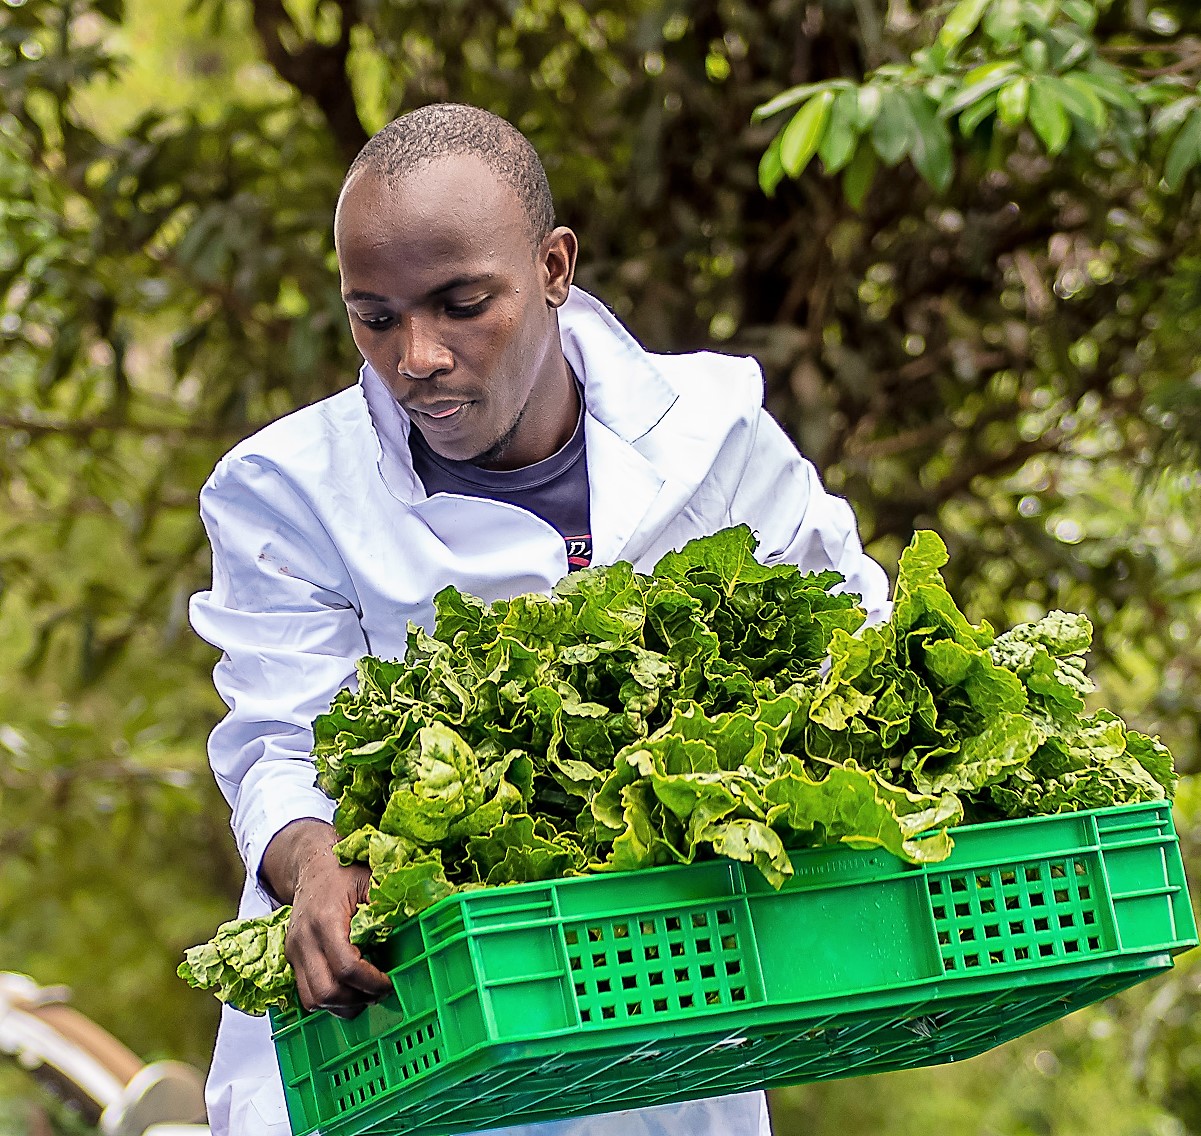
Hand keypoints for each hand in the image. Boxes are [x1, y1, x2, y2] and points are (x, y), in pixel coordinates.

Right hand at [260, 819, 392, 1016]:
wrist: (313, 864)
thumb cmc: (344, 872)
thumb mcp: (370, 880)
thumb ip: (387, 906)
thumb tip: (417, 925)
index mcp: (326, 920)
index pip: (346, 967)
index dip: (370, 982)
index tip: (388, 983)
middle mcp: (304, 940)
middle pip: (325, 991)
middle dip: (356, 1000)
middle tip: (378, 993)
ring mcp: (295, 951)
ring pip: (311, 999)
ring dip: (341, 1005)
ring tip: (364, 994)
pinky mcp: (293, 958)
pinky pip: (306, 992)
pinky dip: (328, 998)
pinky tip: (348, 988)